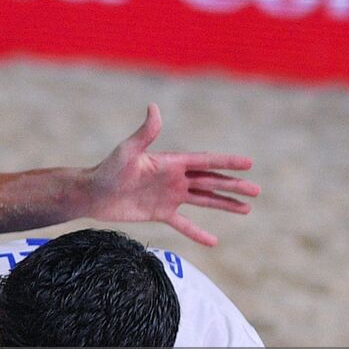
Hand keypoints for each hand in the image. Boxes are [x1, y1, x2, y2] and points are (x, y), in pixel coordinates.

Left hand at [87, 104, 259, 246]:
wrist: (91, 194)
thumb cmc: (107, 170)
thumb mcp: (128, 151)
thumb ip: (145, 133)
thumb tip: (154, 107)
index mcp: (170, 163)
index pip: (205, 161)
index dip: (227, 162)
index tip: (249, 163)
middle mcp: (173, 179)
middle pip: (210, 181)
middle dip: (234, 185)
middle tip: (256, 190)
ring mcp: (168, 197)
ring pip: (203, 200)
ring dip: (224, 204)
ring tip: (246, 209)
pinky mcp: (159, 213)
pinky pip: (183, 224)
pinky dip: (197, 232)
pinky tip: (213, 241)